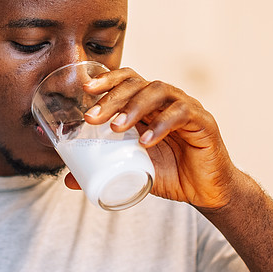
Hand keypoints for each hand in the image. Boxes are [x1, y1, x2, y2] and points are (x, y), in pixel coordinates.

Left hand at [63, 67, 239, 208]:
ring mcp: (187, 109)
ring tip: (116, 128)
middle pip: (138, 83)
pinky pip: (182, 113)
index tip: (85, 89)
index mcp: (149, 106)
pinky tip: (146, 141)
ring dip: (134, 107)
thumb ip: (103, 168)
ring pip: (159, 90)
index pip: (129, 80)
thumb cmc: (172, 174)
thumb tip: (67, 179)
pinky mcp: (203, 122)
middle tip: (92, 118)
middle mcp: (167, 101)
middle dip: (112, 97)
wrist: (206, 192)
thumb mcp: (132, 170)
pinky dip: (161, 124)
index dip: (108, 79)